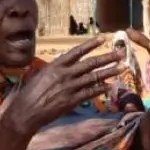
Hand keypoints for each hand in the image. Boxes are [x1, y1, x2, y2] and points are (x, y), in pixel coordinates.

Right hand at [6, 37, 123, 136]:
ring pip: (94, 77)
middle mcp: (65, 74)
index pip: (77, 51)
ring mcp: (71, 88)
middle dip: (108, 57)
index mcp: (56, 65)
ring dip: (110, 72)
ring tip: (122, 67)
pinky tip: (111, 86)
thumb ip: (54, 70)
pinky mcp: (73, 101)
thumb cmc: (29, 93)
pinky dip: (101, 89)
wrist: (26, 111)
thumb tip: (64, 65)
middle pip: (91, 64)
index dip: (91, 44)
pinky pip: (91, 93)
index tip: (103, 38)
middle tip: (122, 53)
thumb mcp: (40, 75)